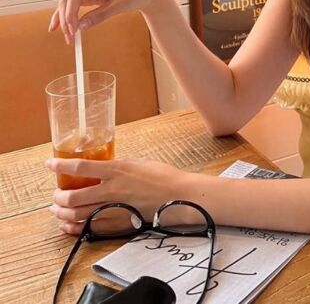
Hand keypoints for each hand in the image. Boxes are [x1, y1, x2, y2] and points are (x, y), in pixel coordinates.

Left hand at [46, 157, 191, 235]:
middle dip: (58, 197)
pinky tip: (69, 226)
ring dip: (62, 214)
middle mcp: (110, 190)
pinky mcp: (117, 224)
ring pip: (77, 216)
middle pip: (73, 197)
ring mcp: (113, 209)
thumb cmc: (161, 176)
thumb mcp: (137, 162)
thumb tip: (104, 168)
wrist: (177, 196)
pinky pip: (89, 229)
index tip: (49, 164)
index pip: (80, 167)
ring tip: (57, 211)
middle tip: (55, 195)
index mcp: (115, 170)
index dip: (60, 166)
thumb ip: (118, 166)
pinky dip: (74, 228)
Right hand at [49, 0, 165, 42]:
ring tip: (67, 36)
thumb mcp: (120, 5)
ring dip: (65, 19)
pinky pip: (74, 6)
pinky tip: (60, 27)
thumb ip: (100, 15)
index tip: (72, 29)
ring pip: (68, 3)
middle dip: (66, 19)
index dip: (70, 13)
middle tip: (70, 37)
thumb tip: (81, 27)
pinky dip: (68, 17)